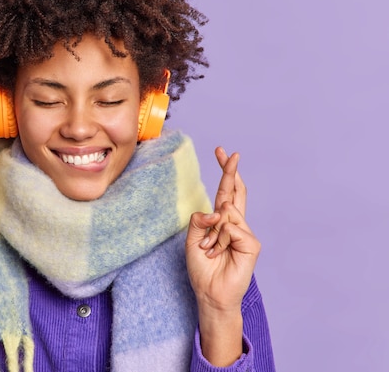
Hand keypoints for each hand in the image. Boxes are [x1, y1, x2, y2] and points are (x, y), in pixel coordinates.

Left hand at [185, 147, 260, 365]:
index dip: (226, 172)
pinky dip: (221, 239)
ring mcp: (244, 233)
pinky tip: (218, 252)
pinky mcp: (251, 244)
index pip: (225, 192)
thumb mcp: (192, 239)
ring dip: (212, 232)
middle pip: (235, 192)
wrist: (210, 292)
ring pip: (227, 214)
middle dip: (231, 171)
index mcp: (221, 221)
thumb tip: (218, 209)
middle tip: (230, 153)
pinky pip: (232, 229)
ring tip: (209, 249)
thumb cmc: (202, 267)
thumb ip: (200, 220)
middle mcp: (235, 223)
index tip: (222, 152)